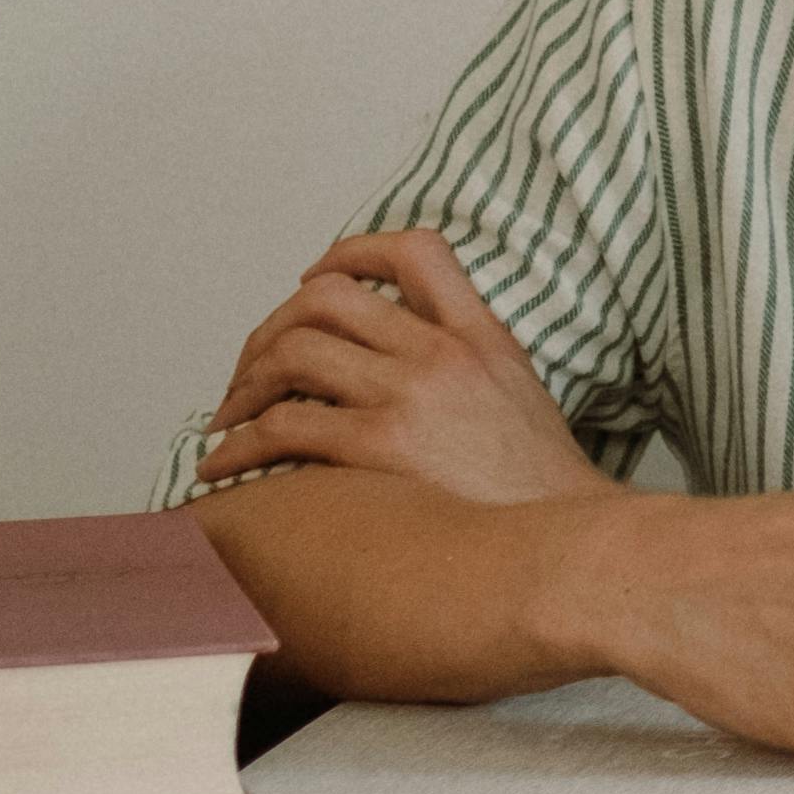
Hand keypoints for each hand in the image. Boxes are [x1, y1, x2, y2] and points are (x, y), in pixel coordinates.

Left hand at [201, 233, 615, 506]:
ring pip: (293, 351)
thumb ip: (467, 362)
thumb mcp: (520, 395)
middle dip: (271, 327)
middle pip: (328, 297)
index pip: (415, 252)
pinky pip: (282, 426)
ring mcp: (412, 396)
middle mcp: (443, 354)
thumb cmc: (538, 488)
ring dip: (244, 384)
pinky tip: (226, 466)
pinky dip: (239, 444)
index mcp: (480, 336)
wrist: (567, 542)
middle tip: (252, 367)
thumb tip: (401, 360)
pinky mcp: (382, 446)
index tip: (315, 279)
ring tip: (231, 417)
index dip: (351, 253)